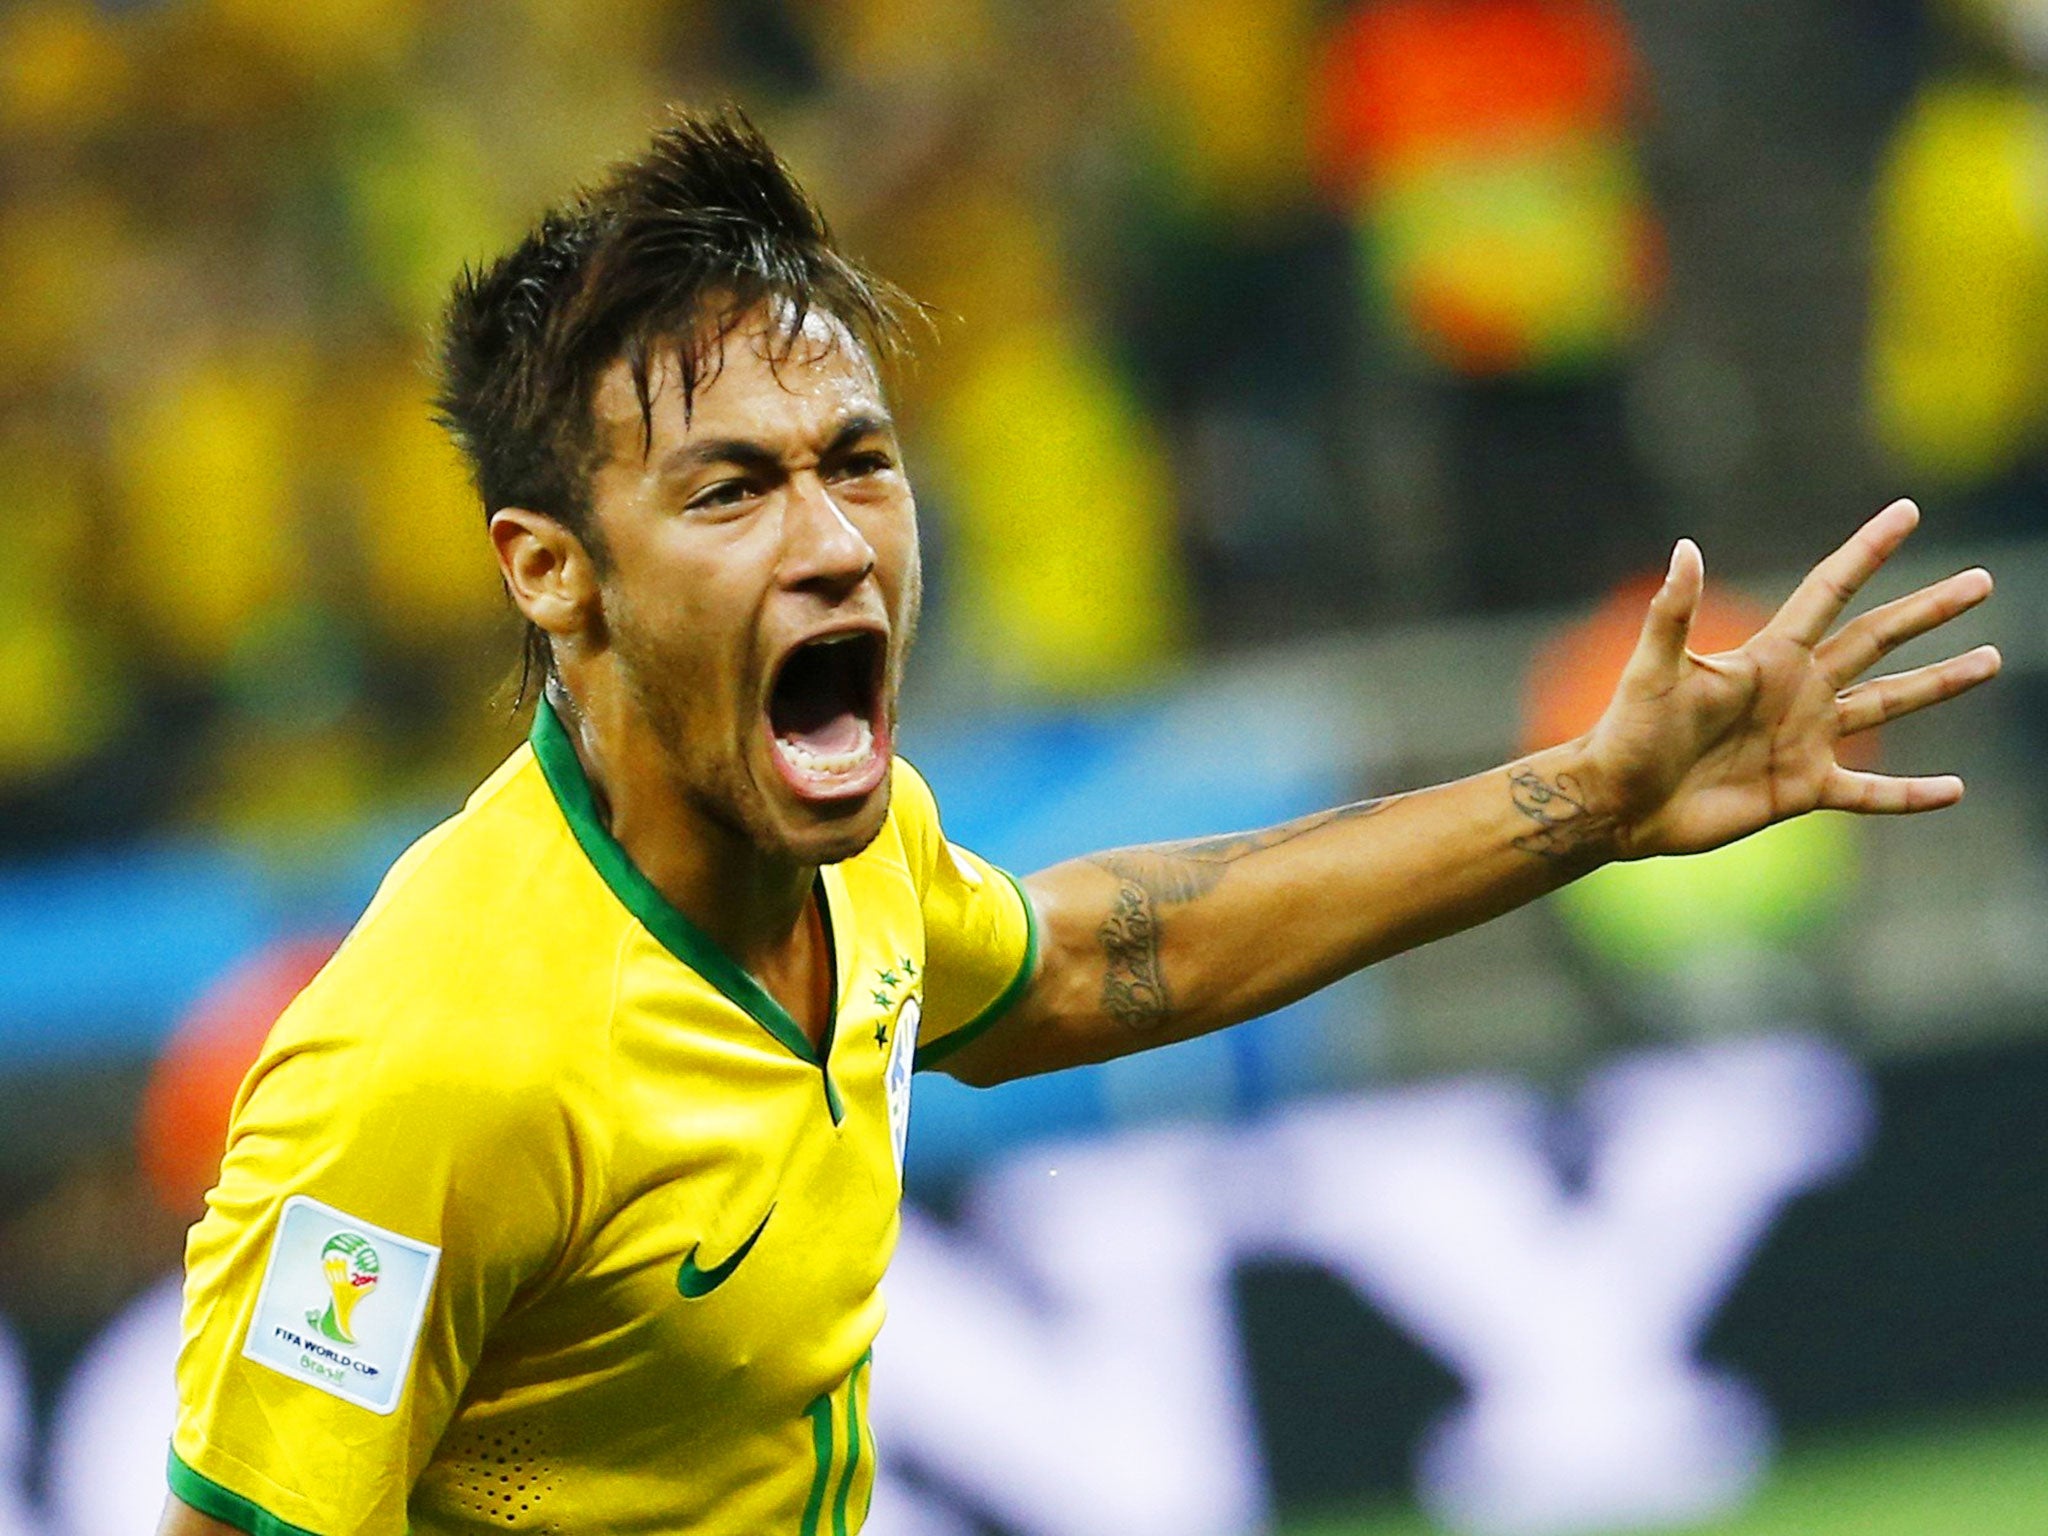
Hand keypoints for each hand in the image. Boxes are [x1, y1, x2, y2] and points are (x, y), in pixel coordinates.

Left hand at [1584, 499, 2001, 859]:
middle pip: (1877, 638)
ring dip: (1938, 683)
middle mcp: (1795, 691)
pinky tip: (1954, 791)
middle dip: (1928, 610)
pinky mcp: (1802, 790)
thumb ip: (1673, 613)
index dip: (1867, 551)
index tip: (1907, 512)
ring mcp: (1804, 740)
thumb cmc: (1628, 733)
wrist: (1618, 802)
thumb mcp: (1654, 670)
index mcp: (1768, 656)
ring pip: (1887, 702)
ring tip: (1989, 659)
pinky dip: (1910, 795)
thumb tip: (1685, 547)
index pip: (1830, 591)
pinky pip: (1870, 793)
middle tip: (1982, 582)